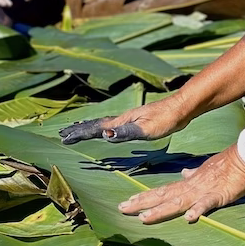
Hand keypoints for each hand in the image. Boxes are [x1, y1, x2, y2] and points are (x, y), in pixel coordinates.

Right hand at [59, 93, 190, 144]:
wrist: (181, 107)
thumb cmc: (166, 119)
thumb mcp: (146, 128)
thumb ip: (126, 132)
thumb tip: (105, 135)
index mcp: (122, 121)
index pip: (96, 128)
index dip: (80, 134)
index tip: (64, 138)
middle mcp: (122, 118)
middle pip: (96, 124)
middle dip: (79, 130)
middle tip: (63, 134)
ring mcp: (129, 118)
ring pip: (103, 123)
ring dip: (88, 128)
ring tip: (77, 130)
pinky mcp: (136, 120)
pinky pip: (112, 125)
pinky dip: (102, 127)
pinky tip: (106, 130)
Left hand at [118, 145, 244, 223]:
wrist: (244, 158)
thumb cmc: (226, 166)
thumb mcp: (205, 170)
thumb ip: (193, 175)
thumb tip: (184, 174)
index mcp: (188, 184)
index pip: (162, 191)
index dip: (145, 197)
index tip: (128, 201)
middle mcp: (190, 188)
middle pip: (163, 197)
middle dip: (142, 203)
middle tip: (121, 209)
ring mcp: (202, 192)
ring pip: (178, 202)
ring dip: (161, 210)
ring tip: (144, 218)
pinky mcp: (218, 196)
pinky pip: (206, 204)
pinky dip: (197, 210)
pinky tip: (189, 218)